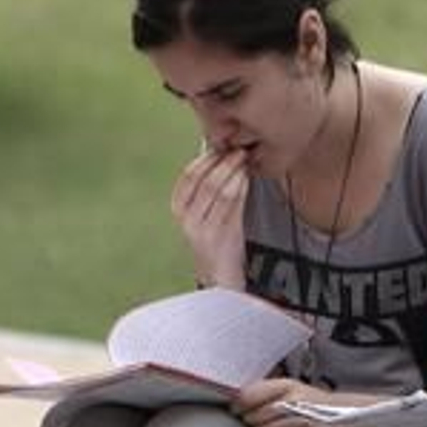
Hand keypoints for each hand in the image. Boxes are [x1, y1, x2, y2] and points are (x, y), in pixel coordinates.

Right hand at [172, 147, 250, 287]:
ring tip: (244, 160)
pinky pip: (233, 206)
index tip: (219, 147)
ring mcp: (204, 228)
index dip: (204, 159)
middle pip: (204, 182)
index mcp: (179, 210)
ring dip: (234, 172)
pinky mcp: (222, 236)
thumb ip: (209, 191)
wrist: (220, 279)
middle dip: (222, 162)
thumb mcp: (206, 215)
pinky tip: (247, 178)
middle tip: (238, 150)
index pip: (187, 177)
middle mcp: (187, 219)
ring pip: (220, 191)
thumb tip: (220, 158)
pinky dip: (241, 187)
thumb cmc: (217, 242)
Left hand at [231, 377, 362, 426]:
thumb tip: (233, 399)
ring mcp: (302, 420)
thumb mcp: (289, 388)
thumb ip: (262, 391)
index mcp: (286, 385)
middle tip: (263, 423)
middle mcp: (294, 400)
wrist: (344, 415)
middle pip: (253, 418)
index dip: (238, 406)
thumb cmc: (310, 402)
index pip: (246, 397)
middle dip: (253, 424)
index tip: (238, 411)